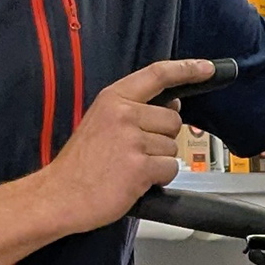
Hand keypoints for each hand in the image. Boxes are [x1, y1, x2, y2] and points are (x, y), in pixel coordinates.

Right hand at [37, 60, 207, 233]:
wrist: (58, 195)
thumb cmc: (79, 165)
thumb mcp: (99, 123)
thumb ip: (132, 111)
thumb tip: (172, 108)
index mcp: (113, 99)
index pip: (157, 75)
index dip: (186, 70)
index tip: (206, 68)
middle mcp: (124, 114)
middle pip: (172, 120)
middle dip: (162, 139)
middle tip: (135, 152)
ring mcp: (132, 140)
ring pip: (172, 148)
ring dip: (158, 162)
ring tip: (129, 168)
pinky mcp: (139, 167)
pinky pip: (169, 169)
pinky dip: (158, 179)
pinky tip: (135, 181)